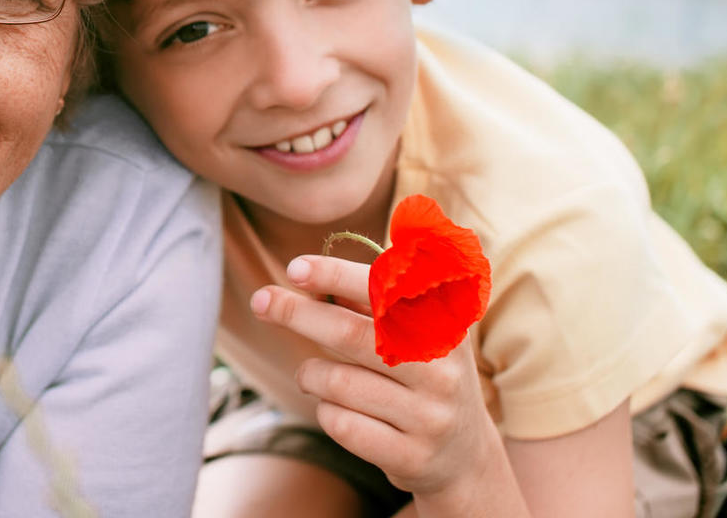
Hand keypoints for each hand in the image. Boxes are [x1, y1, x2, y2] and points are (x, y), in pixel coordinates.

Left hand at [251, 256, 524, 512]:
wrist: (465, 456)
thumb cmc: (421, 375)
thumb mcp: (415, 332)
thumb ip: (371, 300)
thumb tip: (308, 276)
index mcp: (444, 326)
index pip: (385, 290)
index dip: (336, 275)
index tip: (295, 268)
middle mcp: (443, 369)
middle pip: (350, 333)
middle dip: (296, 313)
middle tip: (261, 302)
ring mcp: (430, 416)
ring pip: (337, 382)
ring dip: (309, 373)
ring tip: (311, 374)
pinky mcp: (412, 457)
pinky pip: (340, 424)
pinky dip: (325, 411)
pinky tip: (335, 408)